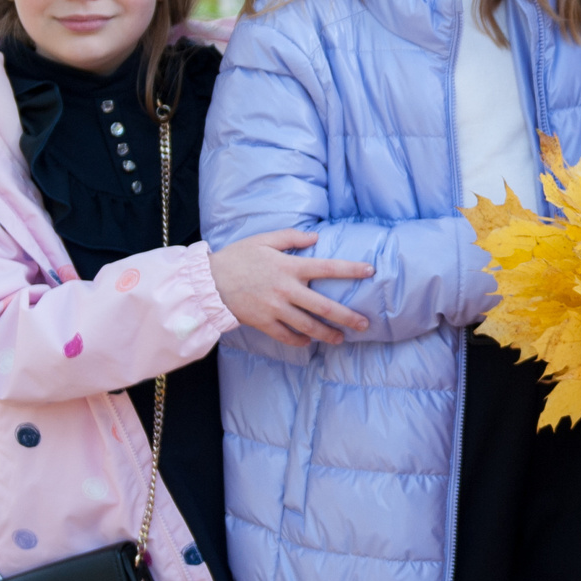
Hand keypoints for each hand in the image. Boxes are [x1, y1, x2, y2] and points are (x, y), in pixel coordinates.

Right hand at [210, 230, 373, 346]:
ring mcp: (275, 309)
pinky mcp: (263, 323)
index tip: (371, 271)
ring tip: (341, 338)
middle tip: (364, 324)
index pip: (328, 268)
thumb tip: (315, 237)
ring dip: (327, 334)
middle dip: (347, 316)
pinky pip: (287, 336)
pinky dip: (300, 341)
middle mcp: (286, 290)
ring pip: (308, 326)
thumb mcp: (263, 240)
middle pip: (324, 306)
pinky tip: (309, 342)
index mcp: (289, 267)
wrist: (209, 282)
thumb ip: (291, 237)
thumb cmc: (237, 258)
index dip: (351, 270)